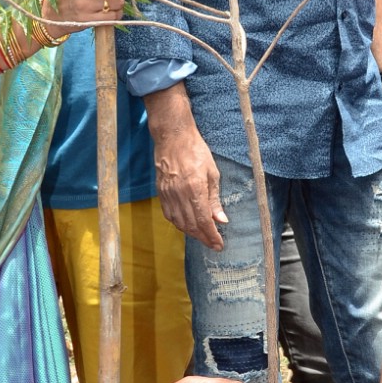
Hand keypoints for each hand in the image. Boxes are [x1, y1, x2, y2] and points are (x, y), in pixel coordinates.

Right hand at [151, 118, 227, 246]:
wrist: (173, 138)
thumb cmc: (196, 152)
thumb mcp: (212, 174)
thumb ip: (215, 199)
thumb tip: (221, 220)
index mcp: (195, 188)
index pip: (203, 220)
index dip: (211, 236)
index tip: (219, 245)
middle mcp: (179, 194)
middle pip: (191, 225)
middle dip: (203, 238)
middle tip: (213, 244)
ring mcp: (168, 194)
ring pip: (179, 222)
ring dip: (191, 233)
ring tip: (202, 236)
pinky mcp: (160, 192)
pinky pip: (169, 215)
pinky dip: (178, 224)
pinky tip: (187, 226)